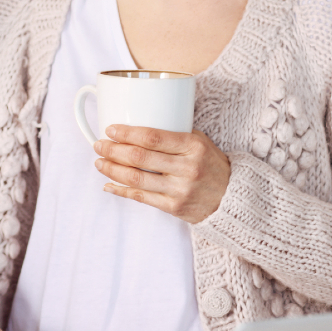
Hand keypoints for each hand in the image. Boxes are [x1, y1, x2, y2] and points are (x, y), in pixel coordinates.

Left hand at [93, 125, 230, 223]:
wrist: (232, 198)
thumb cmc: (210, 165)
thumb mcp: (200, 142)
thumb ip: (174, 133)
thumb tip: (138, 122)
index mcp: (193, 146)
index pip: (153, 137)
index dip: (127, 133)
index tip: (110, 129)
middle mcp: (187, 168)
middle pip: (140, 158)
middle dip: (113, 150)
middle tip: (99, 144)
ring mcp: (180, 190)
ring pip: (136, 179)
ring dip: (112, 170)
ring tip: (99, 162)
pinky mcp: (174, 208)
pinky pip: (140, 198)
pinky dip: (120, 190)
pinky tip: (108, 184)